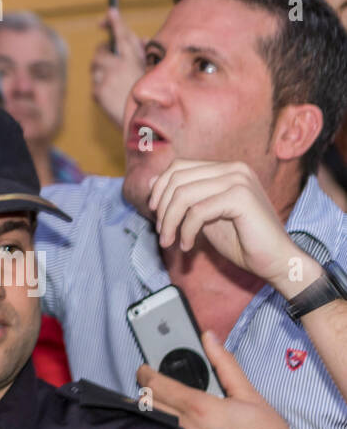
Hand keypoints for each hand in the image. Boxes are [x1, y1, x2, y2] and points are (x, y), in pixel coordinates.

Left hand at [91, 7, 143, 125]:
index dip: (115, 21)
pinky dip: (102, 87)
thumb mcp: (153, 72)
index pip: (122, 34)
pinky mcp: (97, 91)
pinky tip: (114, 96)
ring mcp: (105, 78)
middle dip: (104, 53)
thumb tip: (140, 39)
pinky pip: (96, 84)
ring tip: (116, 83)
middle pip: (100, 51)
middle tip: (110, 59)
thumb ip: (145, 53)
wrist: (145, 125)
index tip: (110, 12)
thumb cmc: (153, 98)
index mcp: (133, 59)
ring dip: (103, 70)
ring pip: (95, 67)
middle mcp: (117, 65)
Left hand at [137, 331, 296, 428]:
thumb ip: (225, 364)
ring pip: (160, 416)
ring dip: (158, 400)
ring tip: (167, 388)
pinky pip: (172, 427)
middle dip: (148, 386)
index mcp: (201, 408)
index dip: (147, 373)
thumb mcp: (250, 394)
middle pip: (152, 402)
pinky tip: (180, 407)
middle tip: (153, 374)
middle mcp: (190, 425)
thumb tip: (209, 339)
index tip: (144, 366)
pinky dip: (169, 414)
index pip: (159, 387)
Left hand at [148, 159, 304, 286]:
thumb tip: (152, 180)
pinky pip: (197, 211)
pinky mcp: (241, 197)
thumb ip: (184, 197)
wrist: (277, 262)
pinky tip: (187, 246)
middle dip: (162, 208)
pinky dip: (186, 231)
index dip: (160, 190)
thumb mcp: (205, 214)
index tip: (156, 215)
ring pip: (183, 195)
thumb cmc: (243, 241)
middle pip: (177, 179)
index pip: (178, 166)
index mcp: (226, 168)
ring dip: (170, 222)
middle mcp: (234, 168)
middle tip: (162, 234)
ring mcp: (239, 180)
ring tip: (170, 242)